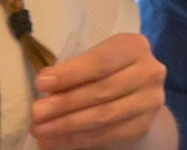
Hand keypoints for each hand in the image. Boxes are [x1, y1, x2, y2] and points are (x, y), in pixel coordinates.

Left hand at [30, 32, 166, 149]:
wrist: (136, 96)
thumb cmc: (107, 72)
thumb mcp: (94, 62)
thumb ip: (73, 70)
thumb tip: (45, 82)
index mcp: (134, 46)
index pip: (101, 62)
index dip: (70, 74)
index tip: (41, 84)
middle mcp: (149, 71)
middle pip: (102, 90)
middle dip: (65, 103)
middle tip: (36, 113)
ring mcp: (150, 100)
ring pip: (104, 116)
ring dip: (67, 125)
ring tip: (40, 130)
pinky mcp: (143, 125)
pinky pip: (106, 135)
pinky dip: (77, 140)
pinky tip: (54, 141)